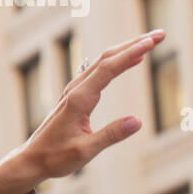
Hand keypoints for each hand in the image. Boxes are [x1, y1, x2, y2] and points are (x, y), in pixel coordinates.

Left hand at [0, 29, 165, 193]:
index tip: (150, 42)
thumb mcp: (85, 151)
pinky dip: (117, 62)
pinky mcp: (75, 97)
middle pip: (106, 59)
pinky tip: (132, 60)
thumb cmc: (55, 157)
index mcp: (78, 100)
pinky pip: (98, 72)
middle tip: (160, 34)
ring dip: (126, 50)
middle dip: (134, 44)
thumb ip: (111, 135)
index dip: (130, 53)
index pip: (107, 69)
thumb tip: (138, 121)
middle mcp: (75, 91)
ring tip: (151, 42)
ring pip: (102, 63)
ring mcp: (74, 92)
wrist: (31, 159)